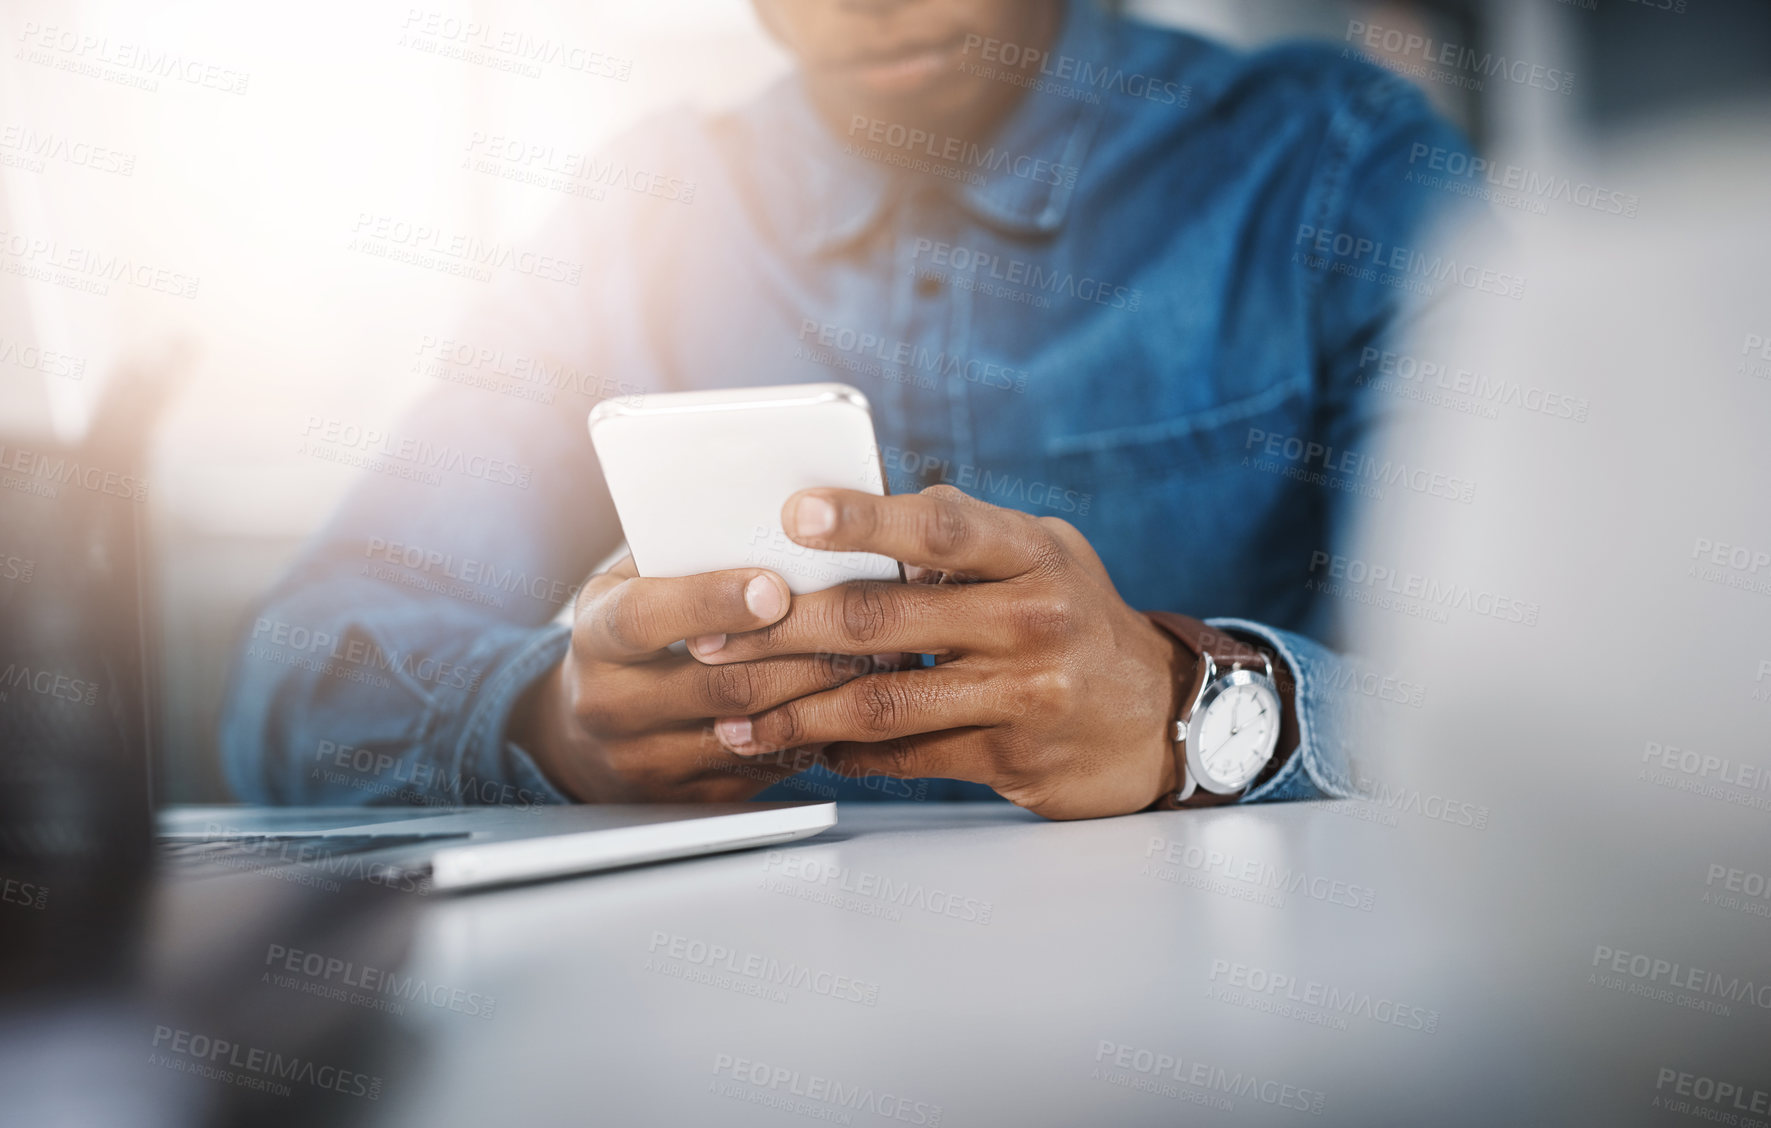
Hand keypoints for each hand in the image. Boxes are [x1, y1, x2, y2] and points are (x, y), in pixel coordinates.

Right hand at [509, 555, 881, 800]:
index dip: (710, 602)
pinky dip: (817, 732)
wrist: (587, 738)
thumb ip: (684, 558)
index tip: (772, 587)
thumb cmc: (632, 639)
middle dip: (801, 651)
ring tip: (878, 655)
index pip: (645, 619)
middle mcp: (613, 705)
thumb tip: (775, 520)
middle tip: (864, 621)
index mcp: (596, 637)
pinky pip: (769, 767)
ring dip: (822, 692)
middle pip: (720, 683)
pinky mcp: (694, 799)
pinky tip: (854, 701)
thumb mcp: (631, 586)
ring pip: (754, 730)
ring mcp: (652, 761)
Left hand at [690, 486, 1192, 818]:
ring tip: (731, 711)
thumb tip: (859, 515)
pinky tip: (799, 744)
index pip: (942, 526)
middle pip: (882, 619)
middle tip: (711, 633)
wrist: (1157, 715)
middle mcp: (1033, 619)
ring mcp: (1025, 694)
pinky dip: (843, 751)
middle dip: (781, 627)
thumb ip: (965, 537)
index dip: (864, 519)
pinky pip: (905, 755)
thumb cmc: (1078, 617)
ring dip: (792, 709)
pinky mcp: (1011, 758)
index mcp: (1033, 553)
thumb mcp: (1045, 554)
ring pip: (880, 701)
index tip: (792, 515)